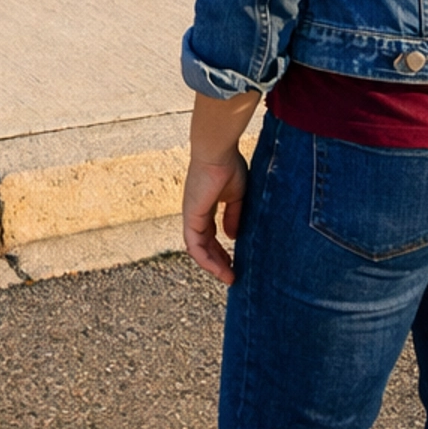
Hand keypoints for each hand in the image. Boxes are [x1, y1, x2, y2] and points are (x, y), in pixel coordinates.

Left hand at [182, 152, 247, 284]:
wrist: (217, 150)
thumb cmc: (228, 165)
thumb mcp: (236, 195)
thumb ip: (233, 215)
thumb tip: (232, 237)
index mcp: (206, 204)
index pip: (210, 233)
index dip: (221, 248)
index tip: (234, 261)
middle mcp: (196, 212)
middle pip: (204, 243)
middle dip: (218, 260)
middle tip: (233, 274)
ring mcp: (191, 215)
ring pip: (198, 248)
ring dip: (213, 265)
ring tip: (229, 277)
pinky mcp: (191, 217)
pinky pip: (195, 245)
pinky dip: (206, 260)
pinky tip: (220, 269)